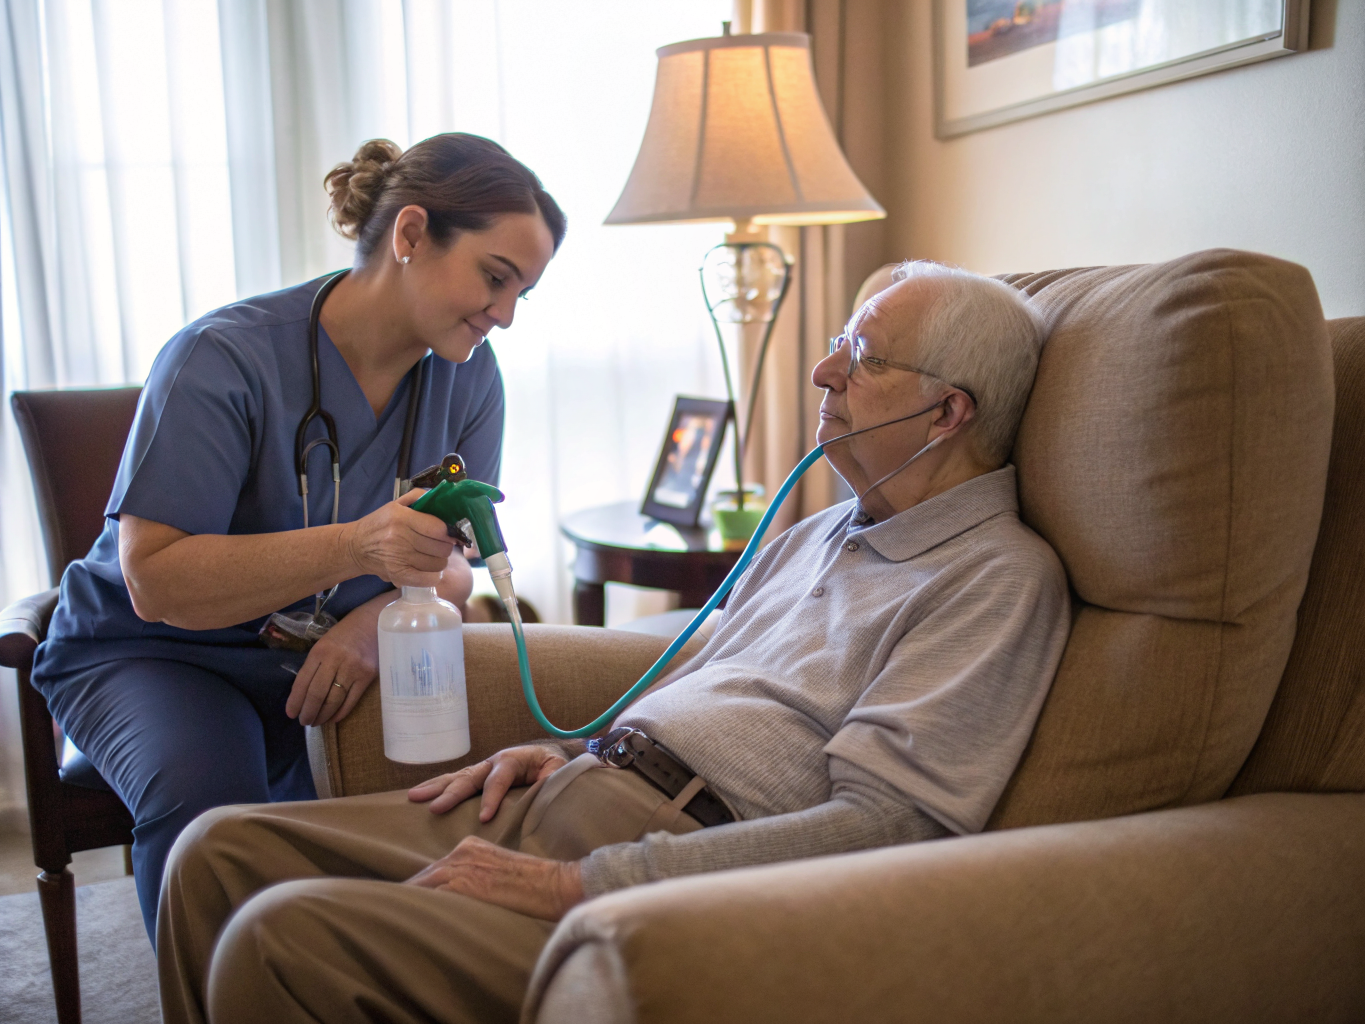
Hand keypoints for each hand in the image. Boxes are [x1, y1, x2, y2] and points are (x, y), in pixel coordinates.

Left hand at [286, 600, 381, 726]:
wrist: (374, 622)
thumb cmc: (346, 634)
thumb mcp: (325, 644)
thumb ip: (315, 665)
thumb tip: (305, 694)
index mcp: (319, 651)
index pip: (302, 682)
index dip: (295, 701)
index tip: (291, 714)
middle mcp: (335, 660)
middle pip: (317, 693)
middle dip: (308, 712)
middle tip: (305, 722)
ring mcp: (352, 669)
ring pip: (334, 699)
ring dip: (323, 715)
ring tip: (317, 722)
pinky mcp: (367, 676)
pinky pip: (351, 700)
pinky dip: (341, 712)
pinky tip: (334, 718)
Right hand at [340, 488, 454, 586]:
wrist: (354, 547)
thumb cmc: (379, 524)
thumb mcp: (395, 504)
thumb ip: (418, 497)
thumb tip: (440, 498)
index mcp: (401, 517)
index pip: (439, 529)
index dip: (449, 532)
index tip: (448, 533)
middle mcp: (400, 537)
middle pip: (442, 548)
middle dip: (445, 546)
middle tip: (438, 545)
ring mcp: (399, 558)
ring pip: (438, 564)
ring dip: (439, 561)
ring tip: (431, 556)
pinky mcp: (397, 575)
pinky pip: (428, 579)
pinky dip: (433, 577)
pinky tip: (429, 570)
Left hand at [406, 836, 583, 920]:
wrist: (553, 884)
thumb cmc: (534, 884)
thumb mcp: (499, 871)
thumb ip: (476, 877)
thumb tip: (457, 902)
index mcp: (469, 846)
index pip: (435, 871)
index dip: (420, 889)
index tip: (407, 903)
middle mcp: (460, 852)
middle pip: (423, 877)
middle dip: (407, 896)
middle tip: (387, 913)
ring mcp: (459, 867)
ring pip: (420, 887)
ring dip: (406, 903)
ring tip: (389, 920)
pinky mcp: (462, 884)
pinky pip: (428, 898)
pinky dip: (416, 909)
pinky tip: (406, 922)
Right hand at [408, 745, 568, 818]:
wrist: (549, 755)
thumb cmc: (553, 766)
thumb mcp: (558, 771)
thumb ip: (551, 780)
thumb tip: (544, 793)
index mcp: (512, 760)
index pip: (498, 780)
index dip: (491, 798)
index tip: (483, 818)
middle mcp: (492, 763)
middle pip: (470, 777)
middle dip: (452, 793)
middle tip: (435, 808)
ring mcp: (482, 769)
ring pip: (456, 778)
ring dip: (435, 788)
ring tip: (414, 797)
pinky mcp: (477, 777)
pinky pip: (455, 782)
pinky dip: (437, 788)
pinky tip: (418, 796)